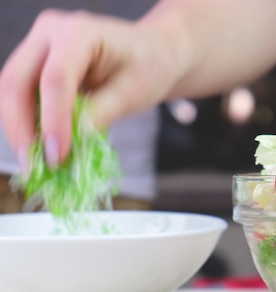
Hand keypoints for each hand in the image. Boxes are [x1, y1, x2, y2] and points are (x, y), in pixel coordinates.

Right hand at [0, 9, 180, 167]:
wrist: (153, 53)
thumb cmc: (149, 66)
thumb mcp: (133, 93)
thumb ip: (101, 114)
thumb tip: (71, 142)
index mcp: (80, 32)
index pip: (56, 79)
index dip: (52, 120)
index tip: (57, 155)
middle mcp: (50, 32)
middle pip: (17, 82)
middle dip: (22, 128)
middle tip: (35, 166)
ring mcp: (39, 46)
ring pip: (11, 91)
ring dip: (20, 129)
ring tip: (36, 163)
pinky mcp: (36, 64)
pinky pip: (21, 96)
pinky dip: (28, 123)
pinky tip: (40, 149)